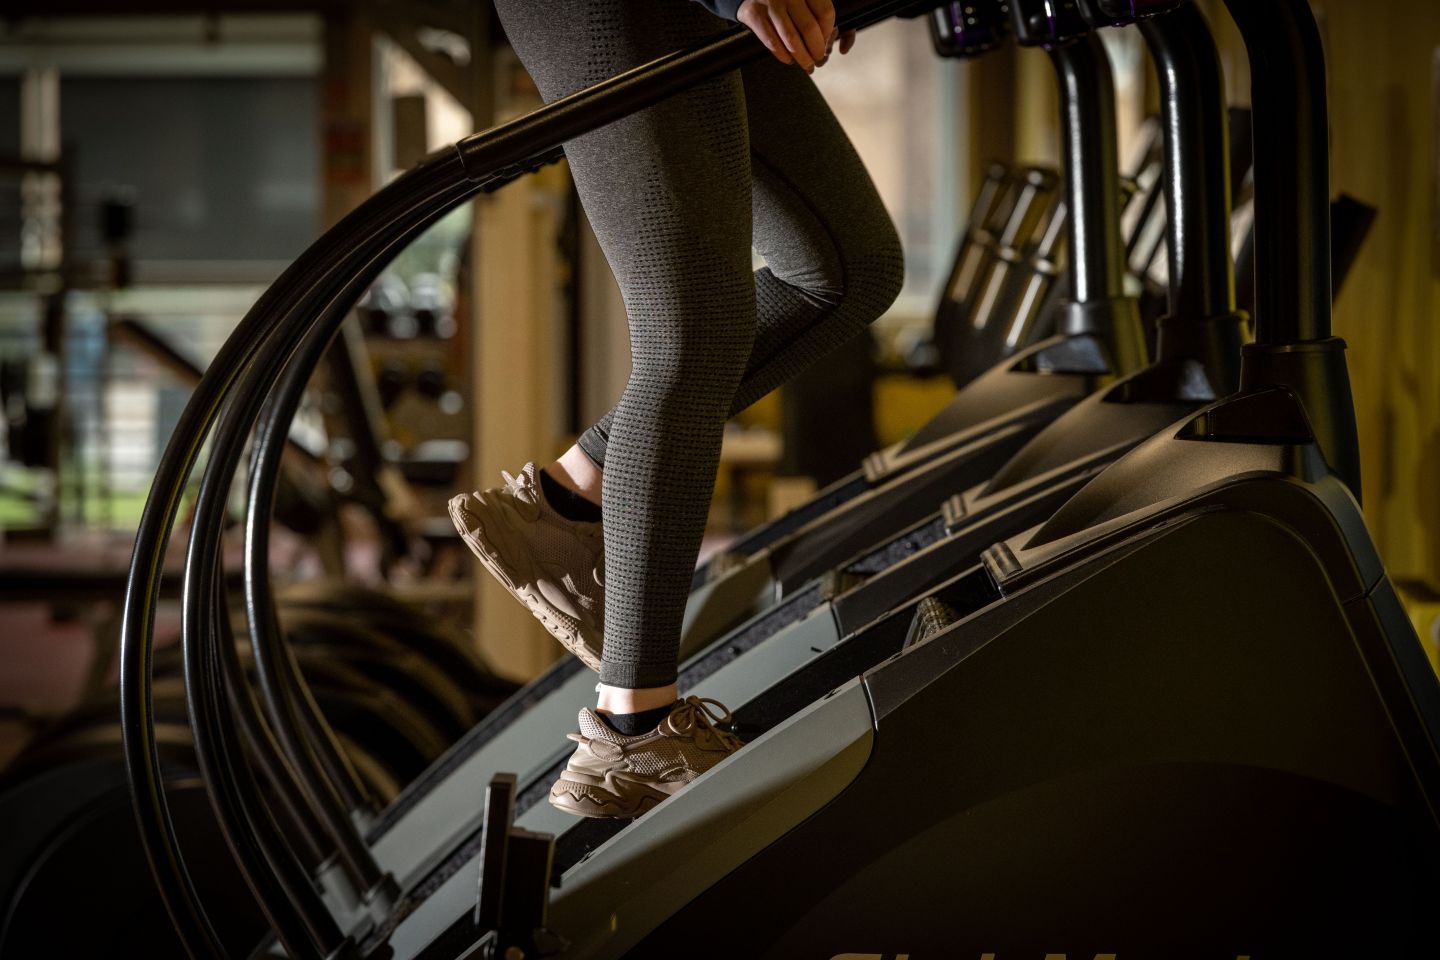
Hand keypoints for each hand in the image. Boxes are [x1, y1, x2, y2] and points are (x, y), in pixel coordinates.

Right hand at [738, 0, 852, 72]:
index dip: (828, 33)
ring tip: (807, 65)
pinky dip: (783, 55)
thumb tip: (838, 45)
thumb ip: (821, 15)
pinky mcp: (755, 14)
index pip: (825, 13)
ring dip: (802, 58)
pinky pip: (772, 42)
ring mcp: (771, 3)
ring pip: (791, 39)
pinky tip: (789, 59)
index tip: (826, 43)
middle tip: (818, 59)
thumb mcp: (805, 0)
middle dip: (816, 51)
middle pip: (809, 29)